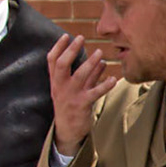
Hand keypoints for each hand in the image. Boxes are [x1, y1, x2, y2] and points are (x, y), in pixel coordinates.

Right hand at [48, 33, 118, 156]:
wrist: (67, 130)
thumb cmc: (71, 105)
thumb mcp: (74, 89)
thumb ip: (87, 75)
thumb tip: (101, 60)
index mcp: (55, 81)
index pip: (52, 60)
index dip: (58, 47)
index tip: (66, 35)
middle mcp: (60, 87)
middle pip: (62, 65)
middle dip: (71, 50)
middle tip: (80, 37)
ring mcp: (70, 96)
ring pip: (79, 76)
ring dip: (90, 63)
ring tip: (100, 52)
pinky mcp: (81, 105)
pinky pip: (94, 93)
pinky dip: (105, 85)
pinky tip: (113, 79)